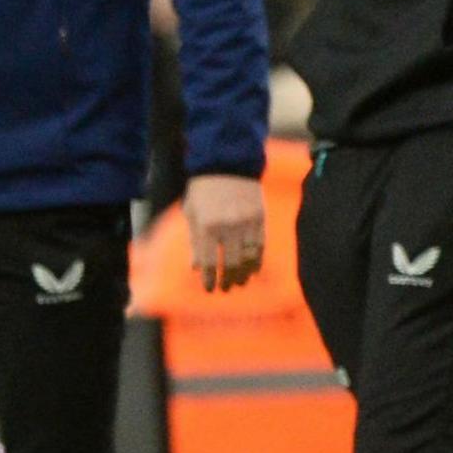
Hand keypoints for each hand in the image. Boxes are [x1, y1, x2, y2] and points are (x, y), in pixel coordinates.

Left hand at [183, 174, 264, 291]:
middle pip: (231, 264)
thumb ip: (194, 241)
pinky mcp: (260, 217)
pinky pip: (261, 245)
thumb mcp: (191, 213)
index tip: (210, 289)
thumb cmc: (203, 189)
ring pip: (248, 257)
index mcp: (207, 226)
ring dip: (244, 274)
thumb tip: (196, 267)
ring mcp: (246, 222)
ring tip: (240, 282)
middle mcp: (228, 227)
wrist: (227, 163)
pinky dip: (257, 260)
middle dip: (228, 280)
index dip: (210, 279)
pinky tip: (253, 268)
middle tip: (225, 288)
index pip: (210, 262)